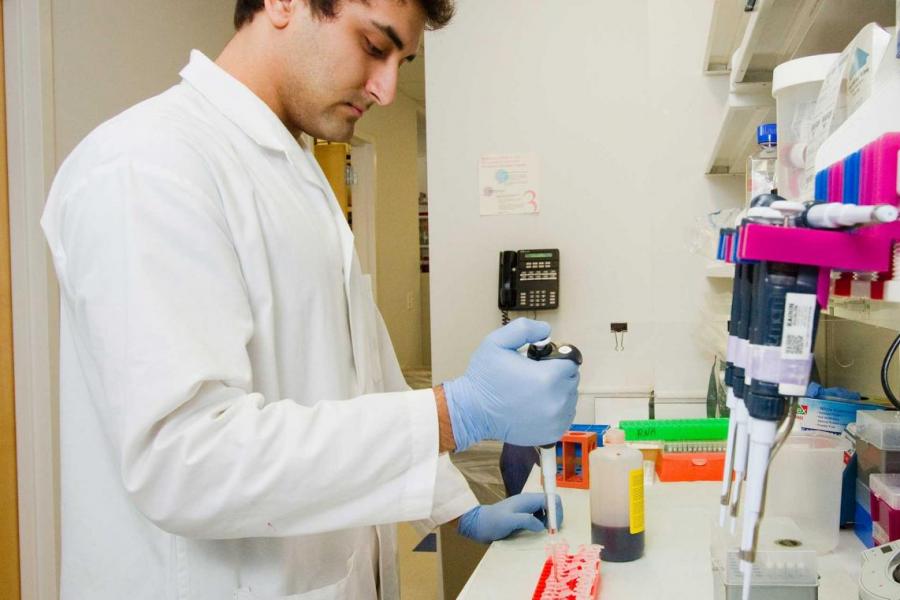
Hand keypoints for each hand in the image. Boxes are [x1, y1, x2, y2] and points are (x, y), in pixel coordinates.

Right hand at [443, 318, 579, 451]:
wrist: (473, 412)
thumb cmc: (484, 378)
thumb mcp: (497, 341)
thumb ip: (525, 329)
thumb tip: (547, 331)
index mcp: (548, 377)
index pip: (571, 362)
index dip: (557, 358)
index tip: (541, 362)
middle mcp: (557, 400)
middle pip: (572, 380)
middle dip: (558, 375)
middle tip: (534, 376)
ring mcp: (556, 420)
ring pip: (570, 398)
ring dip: (558, 392)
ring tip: (534, 392)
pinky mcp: (553, 433)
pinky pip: (565, 416)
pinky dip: (556, 410)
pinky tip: (537, 406)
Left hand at [457, 492, 563, 543]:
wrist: (477, 524)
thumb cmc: (492, 522)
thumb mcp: (509, 521)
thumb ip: (526, 520)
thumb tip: (542, 525)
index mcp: (527, 500)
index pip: (551, 499)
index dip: (557, 511)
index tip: (554, 527)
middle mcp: (528, 502)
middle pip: (550, 505)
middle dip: (554, 517)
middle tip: (550, 532)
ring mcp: (525, 508)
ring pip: (544, 511)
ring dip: (547, 521)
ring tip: (543, 533)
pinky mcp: (521, 515)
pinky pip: (537, 517)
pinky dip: (540, 524)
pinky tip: (535, 532)